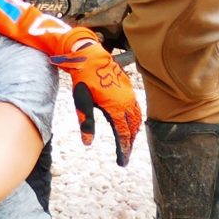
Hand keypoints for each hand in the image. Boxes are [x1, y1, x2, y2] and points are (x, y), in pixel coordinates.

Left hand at [51, 42, 142, 167]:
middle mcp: (127, 102)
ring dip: (133, 133)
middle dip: (129, 144)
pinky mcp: (129, 89)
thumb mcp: (82, 102)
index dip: (123, 150)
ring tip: (128, 143)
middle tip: (124, 156)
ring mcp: (130, 95)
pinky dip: (135, 120)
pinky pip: (137, 108)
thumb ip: (86, 122)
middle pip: (132, 129)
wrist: (90, 56)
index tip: (122, 162)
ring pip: (137, 119)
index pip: (123, 134)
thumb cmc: (83, 79)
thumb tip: (88, 143)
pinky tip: (131, 124)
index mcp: (116, 107)